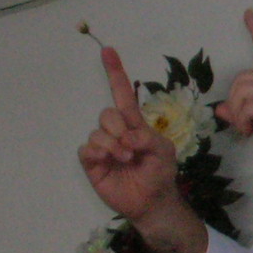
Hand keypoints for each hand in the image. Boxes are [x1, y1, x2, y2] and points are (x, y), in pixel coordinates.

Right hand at [78, 46, 181, 224]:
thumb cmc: (160, 173)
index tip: (108, 50)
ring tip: (126, 158)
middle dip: (119, 127)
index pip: (122, 95)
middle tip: (132, 147)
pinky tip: (110, 161)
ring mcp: (103, 147)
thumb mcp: (165, 152)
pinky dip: (100, 152)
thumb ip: (149, 138)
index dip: (115, 73)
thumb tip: (127, 136)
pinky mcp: (92, 162)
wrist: (152, 202)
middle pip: (107, 113)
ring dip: (113, 144)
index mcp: (134, 125)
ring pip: (97, 131)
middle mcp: (116, 132)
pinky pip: (87, 148)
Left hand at [219, 10, 252, 176]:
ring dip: (238, 115)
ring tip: (249, 128)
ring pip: (240, 92)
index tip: (249, 13)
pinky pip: (246, 107)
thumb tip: (220, 109)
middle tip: (244, 123)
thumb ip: (243, 112)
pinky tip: (252, 131)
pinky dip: (243, 122)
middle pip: (240, 79)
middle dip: (234, 103)